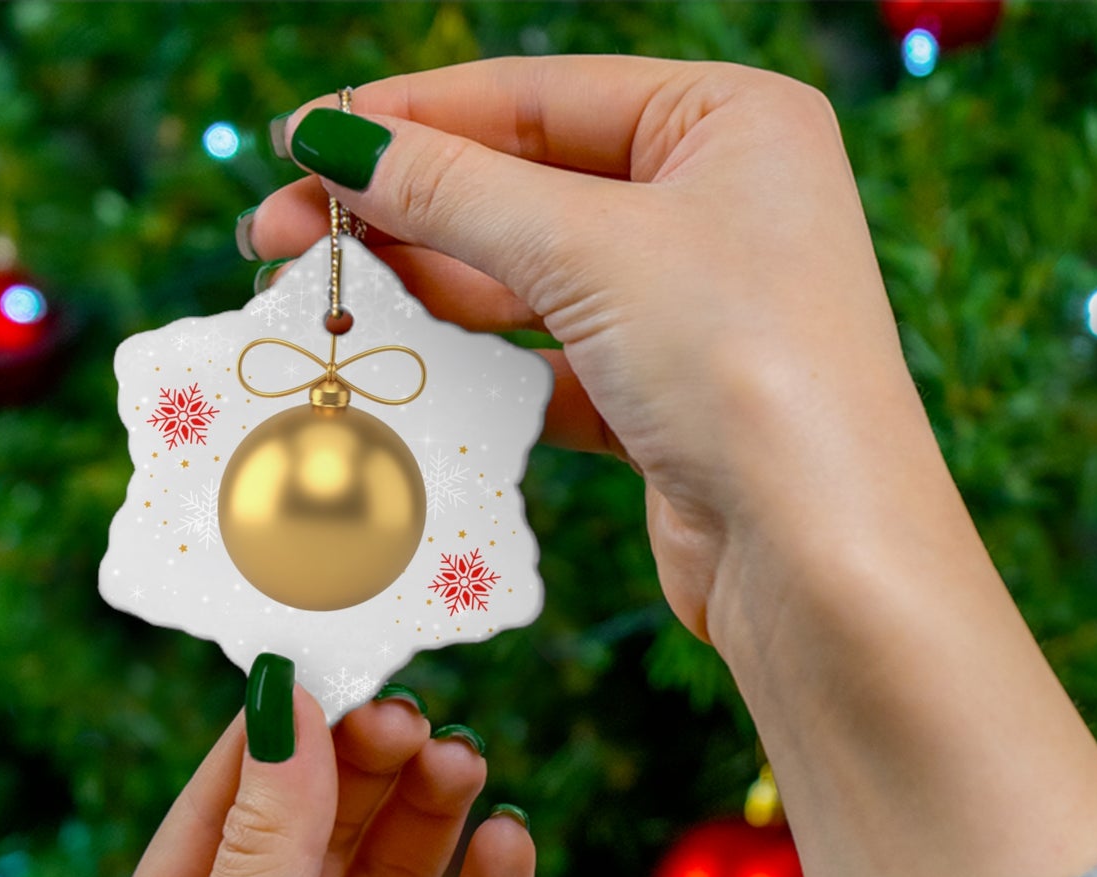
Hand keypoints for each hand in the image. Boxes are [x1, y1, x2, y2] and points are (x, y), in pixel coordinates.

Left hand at [78, 683, 532, 876]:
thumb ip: (264, 852)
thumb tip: (283, 706)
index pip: (222, 811)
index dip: (277, 736)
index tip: (331, 661)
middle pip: (319, 837)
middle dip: (365, 772)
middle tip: (416, 715)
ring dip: (430, 820)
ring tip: (466, 761)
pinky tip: (510, 844)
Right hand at [249, 56, 933, 644]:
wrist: (818, 560)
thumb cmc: (741, 367)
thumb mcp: (590, 250)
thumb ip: (455, 191)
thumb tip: (334, 142)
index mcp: (729, 122)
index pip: (535, 97)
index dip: (407, 118)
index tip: (299, 141)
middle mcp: (717, 204)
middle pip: (524, 187)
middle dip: (403, 211)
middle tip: (278, 235)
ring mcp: (692, 306)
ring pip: (531, 279)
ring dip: (431, 290)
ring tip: (328, 299)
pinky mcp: (665, 399)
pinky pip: (551, 362)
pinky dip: (483, 368)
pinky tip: (409, 369)